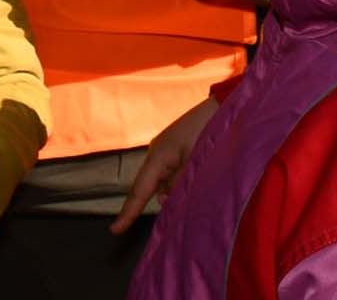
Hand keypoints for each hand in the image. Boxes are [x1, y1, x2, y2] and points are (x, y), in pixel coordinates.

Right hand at [111, 97, 218, 232]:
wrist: (222, 107)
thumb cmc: (207, 132)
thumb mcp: (195, 161)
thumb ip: (179, 183)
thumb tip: (164, 199)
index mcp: (158, 157)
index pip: (139, 190)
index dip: (128, 212)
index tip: (114, 230)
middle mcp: (157, 154)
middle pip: (151, 187)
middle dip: (163, 198)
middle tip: (185, 204)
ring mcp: (165, 150)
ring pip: (164, 181)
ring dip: (175, 189)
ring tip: (199, 181)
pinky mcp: (175, 149)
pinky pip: (172, 172)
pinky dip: (179, 180)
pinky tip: (195, 177)